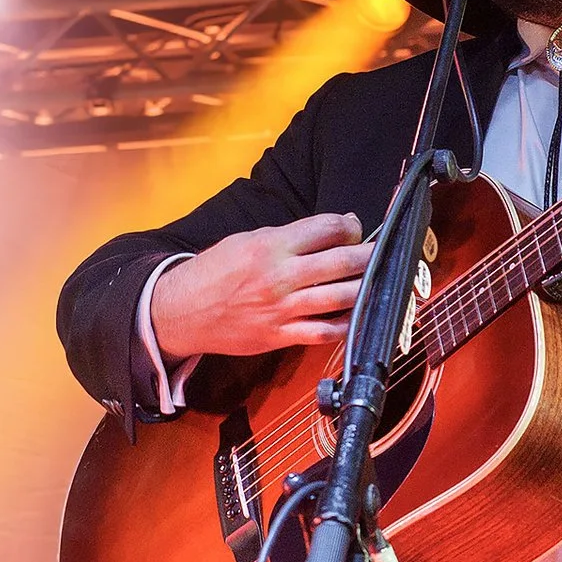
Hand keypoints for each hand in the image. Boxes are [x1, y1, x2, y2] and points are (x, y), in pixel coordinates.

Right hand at [151, 213, 372, 358]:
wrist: (181, 311)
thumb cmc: (214, 272)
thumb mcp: (246, 240)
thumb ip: (287, 237)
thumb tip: (328, 231)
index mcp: (271, 246)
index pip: (327, 228)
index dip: (349, 225)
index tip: (354, 227)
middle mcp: (280, 276)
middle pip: (342, 261)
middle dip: (368, 254)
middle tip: (378, 252)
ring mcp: (282, 309)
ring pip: (342, 297)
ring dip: (367, 287)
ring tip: (379, 281)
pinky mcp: (280, 336)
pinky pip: (324, 332)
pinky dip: (348, 324)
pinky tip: (359, 316)